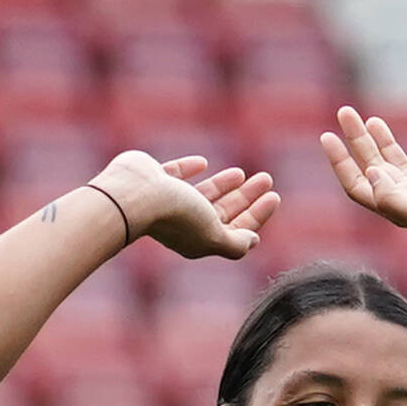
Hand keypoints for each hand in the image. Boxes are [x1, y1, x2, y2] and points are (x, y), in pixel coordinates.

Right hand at [90, 151, 278, 259]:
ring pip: (203, 194)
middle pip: (224, 211)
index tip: (274, 197)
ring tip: (243, 173)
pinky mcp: (152, 179)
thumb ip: (235, 243)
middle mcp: (184, 223)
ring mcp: (166, 201)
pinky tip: (202, 163)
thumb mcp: (214, 234)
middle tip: (266, 179)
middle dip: (246, 197)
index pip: (237, 229)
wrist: (132, 195)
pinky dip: (189, 168)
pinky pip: (175, 174)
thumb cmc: (176, 215)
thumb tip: (253, 240)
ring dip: (224, 185)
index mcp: (200, 239)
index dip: (257, 215)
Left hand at [321, 107, 406, 243]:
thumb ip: (390, 197)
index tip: (328, 136)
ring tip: (369, 117)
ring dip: (382, 139)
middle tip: (344, 112)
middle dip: (357, 141)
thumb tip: (370, 173)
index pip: (359, 186)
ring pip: (400, 160)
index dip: (340, 163)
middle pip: (375, 168)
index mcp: (398, 208)